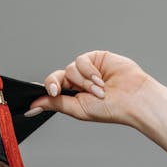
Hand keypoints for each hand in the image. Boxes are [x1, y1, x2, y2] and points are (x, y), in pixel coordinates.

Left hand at [26, 50, 153, 125]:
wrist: (133, 98)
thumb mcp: (78, 108)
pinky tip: (100, 79)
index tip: (38, 97)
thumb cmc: (110, 108)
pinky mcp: (95, 57)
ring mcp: (86, 69)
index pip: (52, 90)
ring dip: (83, 82)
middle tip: (58, 91)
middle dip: (57, 84)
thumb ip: (55, 103)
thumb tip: (33, 106)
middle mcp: (78, 82)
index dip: (45, 91)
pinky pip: (81, 60)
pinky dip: (88, 71)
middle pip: (56, 77)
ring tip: (99, 91)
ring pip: (70, 69)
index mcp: (72, 96)